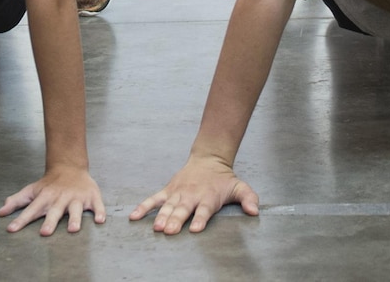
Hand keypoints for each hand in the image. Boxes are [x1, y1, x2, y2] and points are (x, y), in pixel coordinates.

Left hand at [0, 165, 105, 235]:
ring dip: (75, 219)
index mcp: (45, 197)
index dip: (21, 219)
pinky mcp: (91, 197)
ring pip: (76, 210)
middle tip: (44, 233)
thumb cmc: (49, 184)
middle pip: (54, 211)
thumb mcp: (31, 190)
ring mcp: (76, 198)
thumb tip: (0, 212)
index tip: (11, 229)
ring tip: (73, 229)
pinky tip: (100, 220)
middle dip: (50, 222)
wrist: (70, 166)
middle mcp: (60, 198)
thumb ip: (16, 201)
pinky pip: (97, 205)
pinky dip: (99, 211)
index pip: (31, 210)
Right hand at [129, 154, 258, 234]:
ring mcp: (178, 192)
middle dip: (176, 220)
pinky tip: (134, 217)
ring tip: (156, 227)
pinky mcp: (168, 190)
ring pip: (167, 206)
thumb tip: (255, 211)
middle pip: (183, 209)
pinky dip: (143, 207)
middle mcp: (191, 195)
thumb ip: (249, 198)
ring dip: (161, 217)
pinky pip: (153, 199)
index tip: (195, 229)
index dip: (200, 218)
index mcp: (208, 197)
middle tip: (169, 231)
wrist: (208, 159)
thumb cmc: (223, 179)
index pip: (204, 210)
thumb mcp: (239, 186)